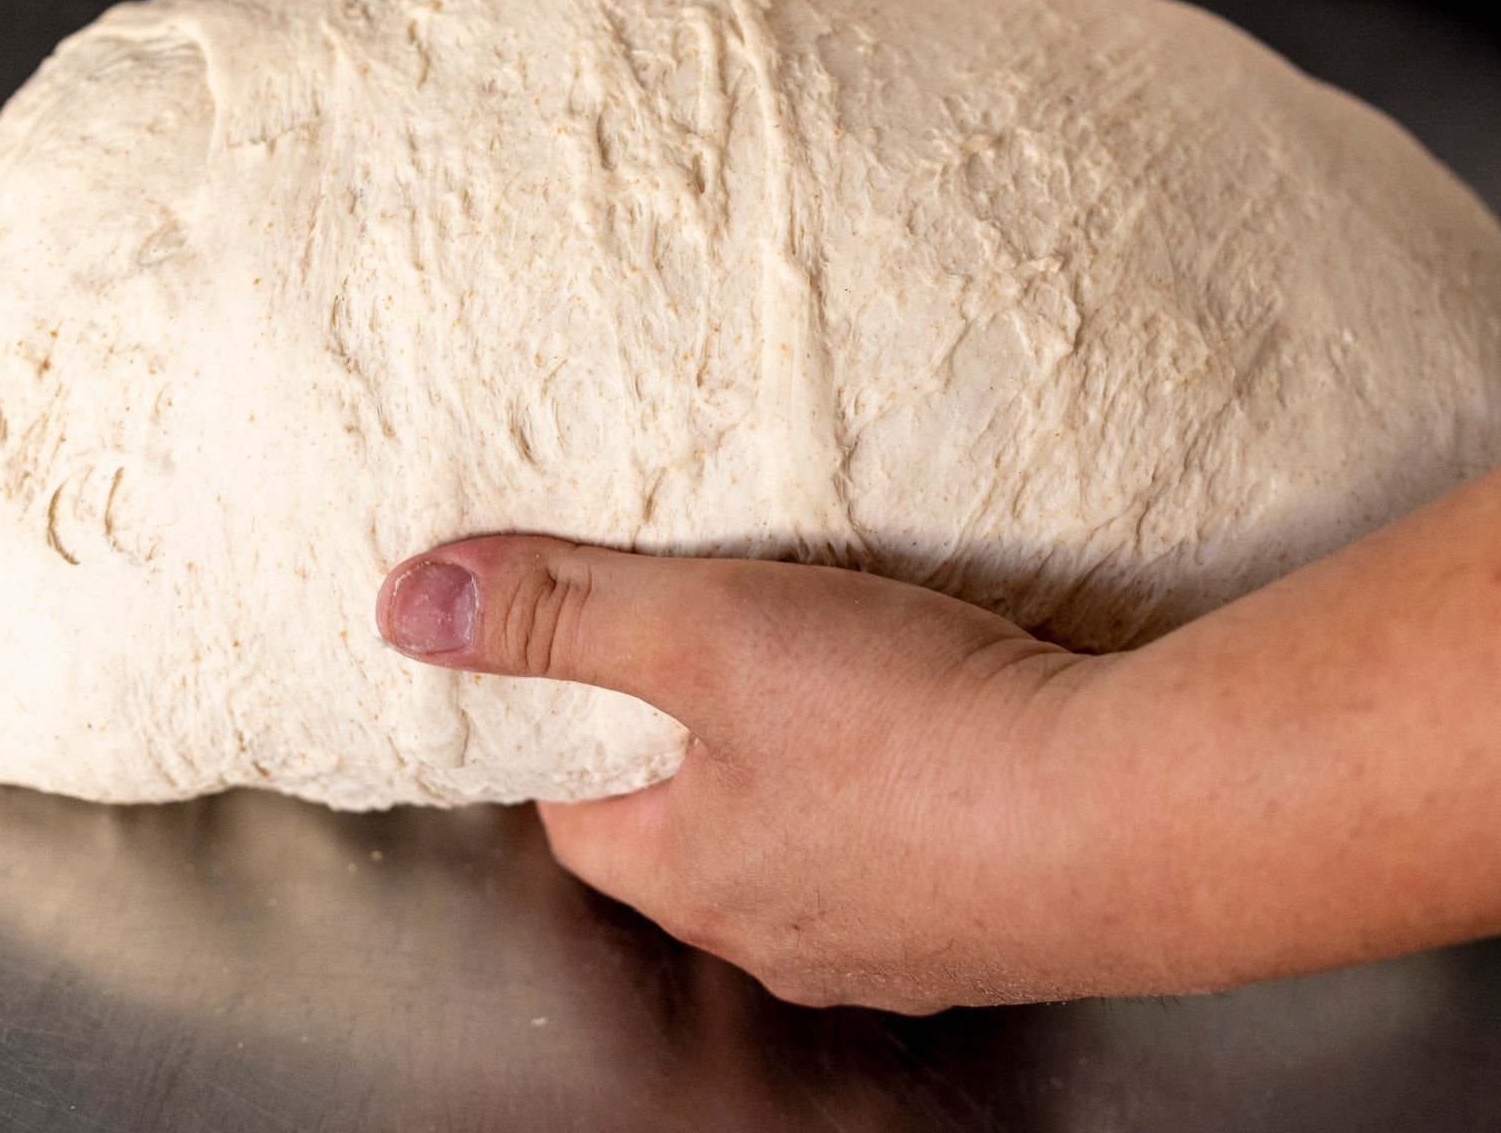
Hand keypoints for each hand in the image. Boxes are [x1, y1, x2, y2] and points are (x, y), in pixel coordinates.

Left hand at [376, 469, 1500, 1010]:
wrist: (1141, 818)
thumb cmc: (912, 732)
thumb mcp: (705, 634)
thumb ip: (559, 614)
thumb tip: (404, 604)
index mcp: (694, 876)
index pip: (579, 812)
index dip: (570, 729)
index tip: (585, 661)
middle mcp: (784, 931)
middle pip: (692, 828)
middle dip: (688, 743)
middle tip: (714, 646)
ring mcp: (896, 940)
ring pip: (804, 841)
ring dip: (803, 765)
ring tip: (836, 672)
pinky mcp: (992, 917)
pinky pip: (911, 850)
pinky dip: (904, 787)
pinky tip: (948, 727)